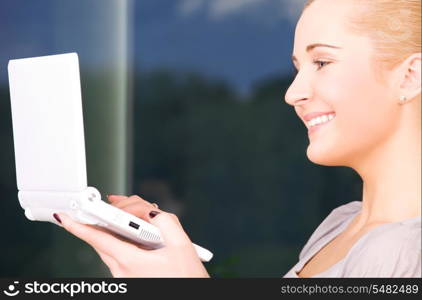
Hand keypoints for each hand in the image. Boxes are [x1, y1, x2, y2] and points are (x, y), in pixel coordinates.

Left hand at [55, 195, 209, 277]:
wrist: (191, 298)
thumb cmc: (186, 280)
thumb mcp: (182, 246)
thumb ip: (166, 222)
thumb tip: (153, 211)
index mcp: (131, 262)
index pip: (98, 239)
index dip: (78, 226)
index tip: (64, 216)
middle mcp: (122, 271)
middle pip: (104, 239)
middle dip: (107, 217)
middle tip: (115, 202)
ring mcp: (124, 276)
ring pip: (111, 245)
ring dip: (116, 227)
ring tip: (132, 212)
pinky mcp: (130, 276)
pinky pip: (119, 253)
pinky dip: (124, 238)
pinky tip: (137, 230)